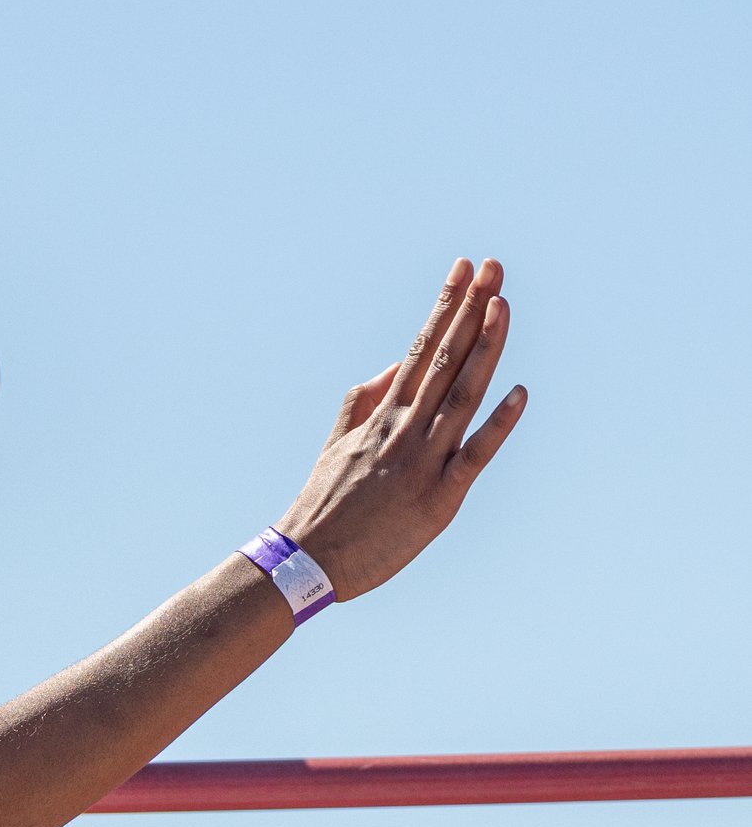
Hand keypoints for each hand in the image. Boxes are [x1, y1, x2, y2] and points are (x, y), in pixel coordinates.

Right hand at [275, 258, 526, 598]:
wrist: (307, 560)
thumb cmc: (324, 504)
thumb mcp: (337, 443)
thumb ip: (364, 402)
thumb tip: (393, 368)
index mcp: (382, 416)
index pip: (421, 348)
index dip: (445, 306)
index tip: (463, 268)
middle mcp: (404, 430)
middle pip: (445, 360)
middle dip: (471, 310)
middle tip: (493, 266)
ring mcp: (422, 462)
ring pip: (461, 395)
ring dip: (484, 348)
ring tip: (502, 303)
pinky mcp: (439, 500)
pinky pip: (474, 456)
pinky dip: (497, 425)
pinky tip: (519, 392)